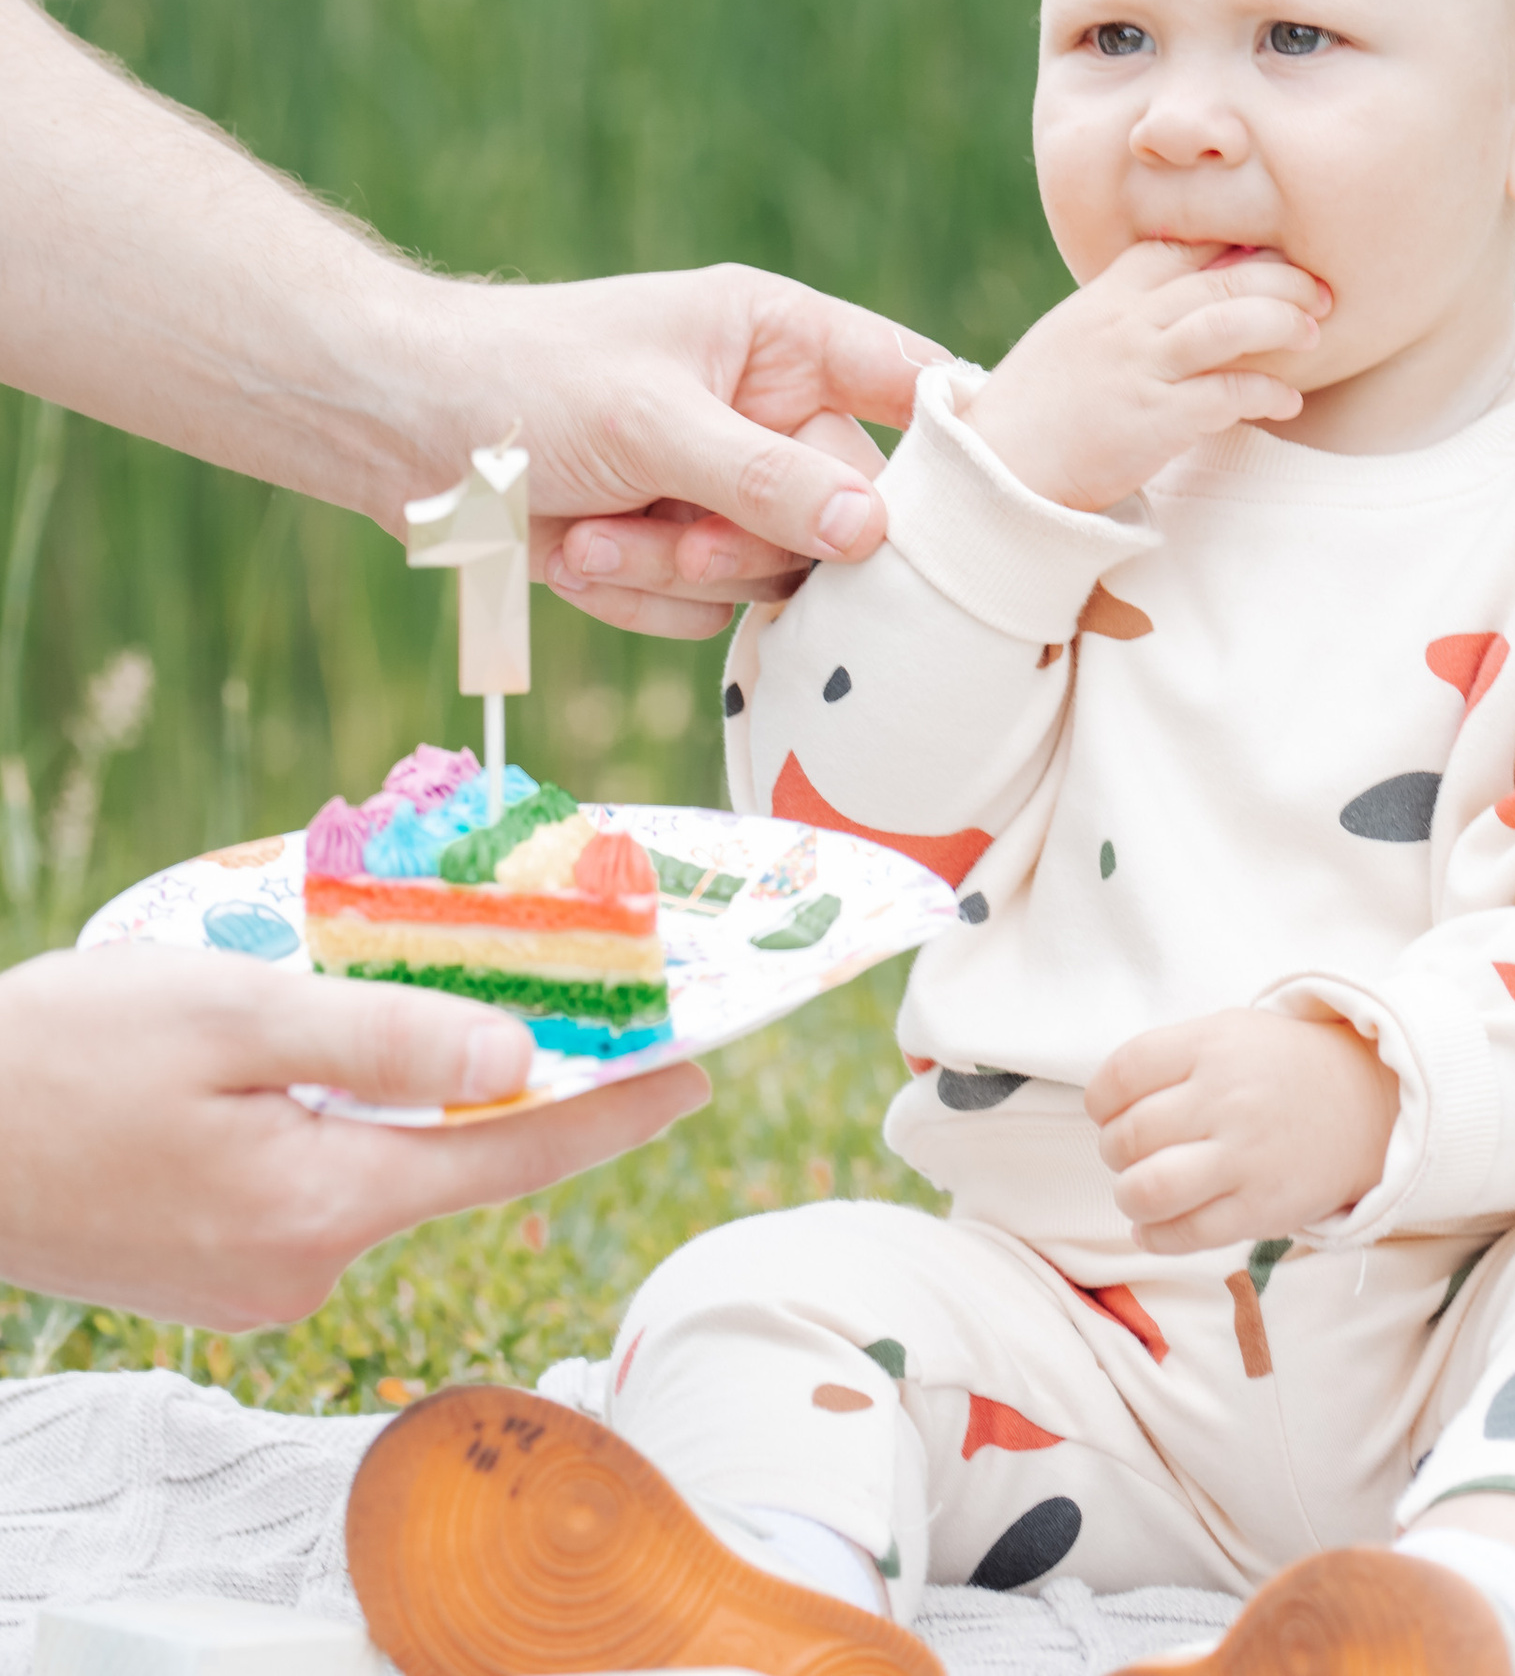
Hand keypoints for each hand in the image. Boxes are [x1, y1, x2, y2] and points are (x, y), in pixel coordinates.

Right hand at [0, 950, 710, 1326]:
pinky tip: (313, 1048)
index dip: (615, 1109)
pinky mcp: (218, 1268)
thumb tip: (518, 1059)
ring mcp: (258, 1280)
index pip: (511, 1156)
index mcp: (320, 1206)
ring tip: (414, 986)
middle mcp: (303, 1266)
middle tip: (569, 984)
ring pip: (379, 1161)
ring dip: (410, 1083)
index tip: (700, 1070)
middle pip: (451, 1156)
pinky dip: (342, 1112)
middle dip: (509, 1072)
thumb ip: (379, 1038)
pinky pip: (319, 1177)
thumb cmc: (64, 1060)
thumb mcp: (231, 1016)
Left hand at [406, 264, 946, 639]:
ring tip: (589, 534)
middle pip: (841, 511)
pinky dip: (636, 594)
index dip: (956, 437)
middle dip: (747, 539)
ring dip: (675, 571)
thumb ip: (768, 480)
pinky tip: (569, 552)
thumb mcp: (654, 423)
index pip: (910, 380)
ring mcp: (720, 485)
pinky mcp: (671, 546)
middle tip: (680, 538)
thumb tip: (879, 531)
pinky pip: (702, 609)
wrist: (392, 428)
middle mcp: (767, 410)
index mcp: (782, 339)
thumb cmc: (523, 382)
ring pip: (766, 575)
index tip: (976, 508)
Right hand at [958, 243, 1330, 515]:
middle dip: (1281, 277)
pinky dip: (1263, 391)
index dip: (1236, 244)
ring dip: (1280, 320)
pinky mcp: (1150, 420)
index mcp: (1105, 296)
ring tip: (1314, 331)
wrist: (994, 470)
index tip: (1276, 256)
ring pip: (1225, 321)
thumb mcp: (1074, 339)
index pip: (1180, 245)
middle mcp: (1125, 322)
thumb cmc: (1038, 410)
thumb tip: (1185, 302)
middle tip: (1321, 292)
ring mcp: (1137, 368)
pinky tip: (1287, 399)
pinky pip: (1222, 393)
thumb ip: (1124, 315)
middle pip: (1219, 276)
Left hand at [1086, 1006, 1397, 1252]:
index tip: (1107, 1110)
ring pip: (1148, 1190)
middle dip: (1114, 1150)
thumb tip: (1105, 1105)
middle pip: (1129, 1135)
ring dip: (1128, 1196)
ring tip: (1139, 1191)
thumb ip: (1169, 1059)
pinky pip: (1185, 1234)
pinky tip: (1153, 1227)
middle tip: (1128, 1152)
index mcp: (1213, 1046)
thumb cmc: (1280, 1068)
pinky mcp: (1259, 1209)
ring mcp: (1244, 1157)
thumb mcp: (1229, 1032)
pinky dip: (1154, 1237)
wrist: (1365, 1104)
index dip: (1100, 1099)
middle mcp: (1226, 1099)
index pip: (1124, 1072)